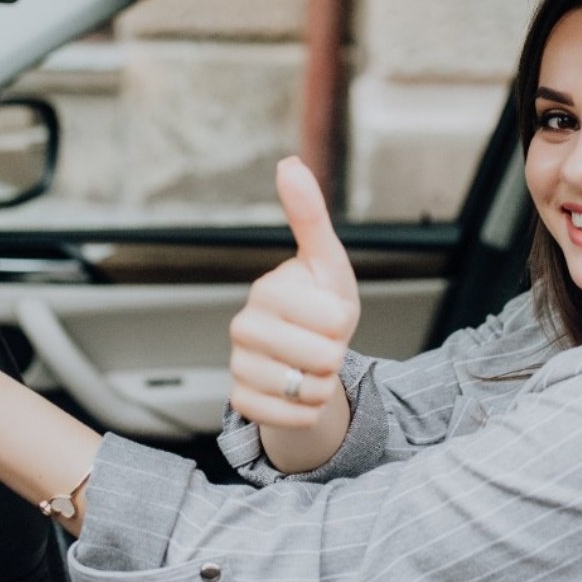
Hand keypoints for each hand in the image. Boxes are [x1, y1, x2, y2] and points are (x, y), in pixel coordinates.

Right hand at [228, 157, 359, 431]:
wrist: (307, 358)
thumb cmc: (319, 303)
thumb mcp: (326, 261)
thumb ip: (310, 215)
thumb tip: (288, 162)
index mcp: (266, 290)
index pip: (331, 318)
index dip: (343, 320)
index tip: (330, 312)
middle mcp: (243, 326)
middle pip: (323, 357)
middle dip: (337, 356)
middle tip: (322, 343)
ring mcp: (238, 366)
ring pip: (308, 391)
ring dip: (324, 384)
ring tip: (310, 366)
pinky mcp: (241, 402)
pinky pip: (294, 418)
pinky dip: (309, 413)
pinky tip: (298, 392)